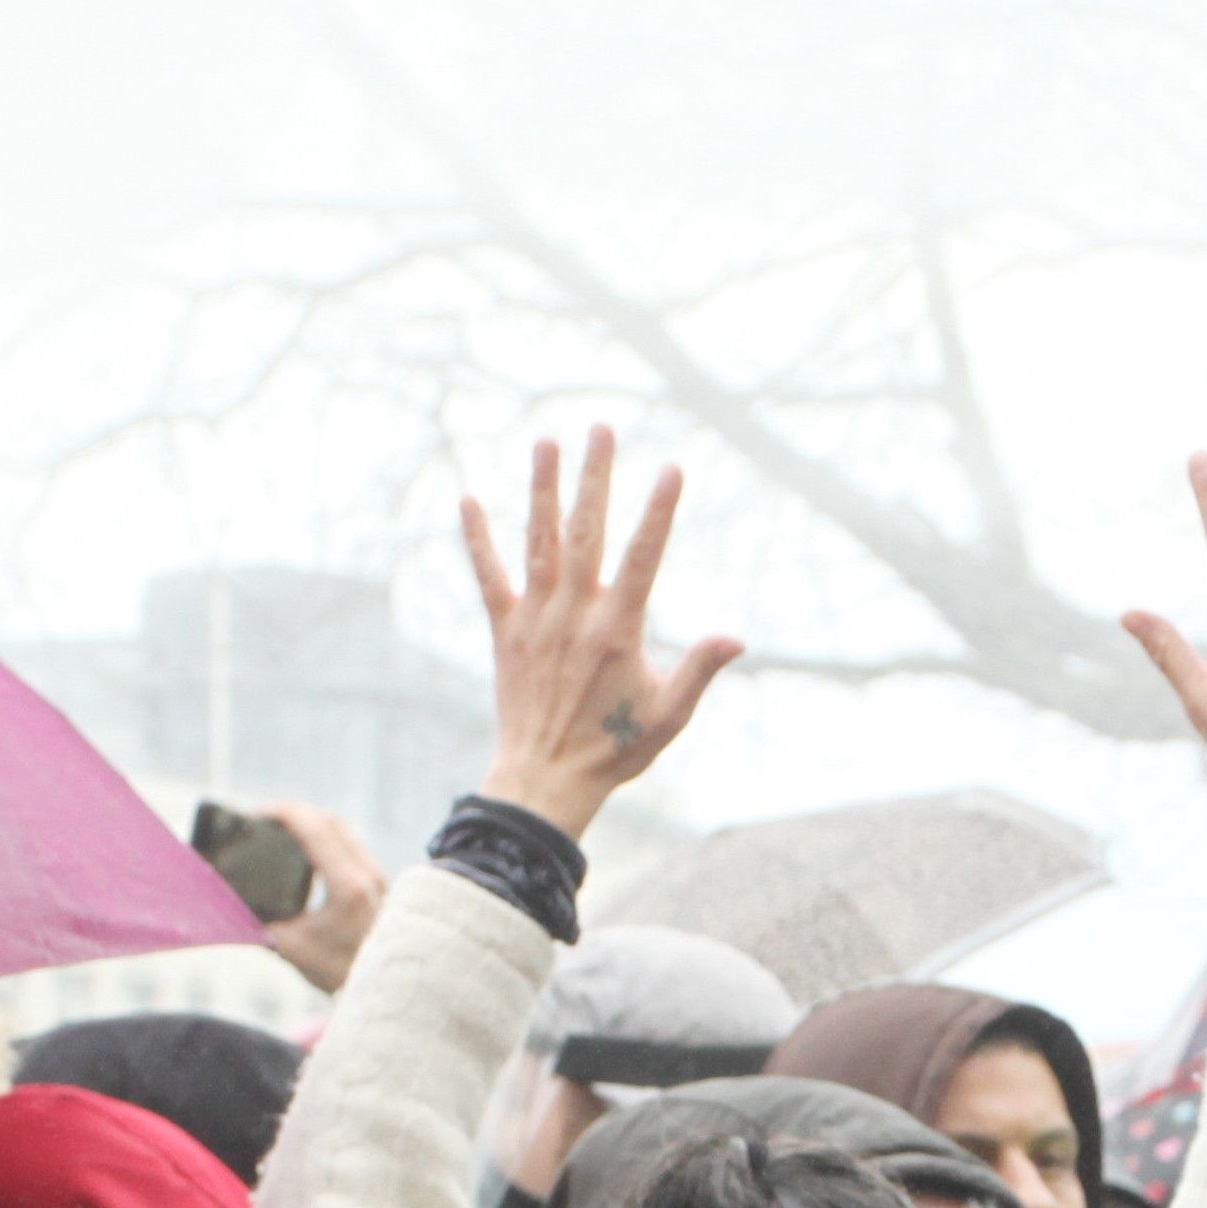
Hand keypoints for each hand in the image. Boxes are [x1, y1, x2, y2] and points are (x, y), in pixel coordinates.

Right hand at [254, 800, 388, 992]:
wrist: (385, 991)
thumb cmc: (340, 974)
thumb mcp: (291, 949)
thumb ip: (259, 923)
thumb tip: (229, 900)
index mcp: (348, 886)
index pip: (315, 828)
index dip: (283, 812)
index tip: (256, 812)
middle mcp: (368, 875)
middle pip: (330, 820)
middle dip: (295, 812)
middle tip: (264, 817)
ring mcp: (379, 877)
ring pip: (345, 830)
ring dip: (313, 820)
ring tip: (283, 826)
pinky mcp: (381, 883)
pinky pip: (353, 844)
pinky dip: (328, 835)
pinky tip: (309, 843)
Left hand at [467, 428, 743, 845]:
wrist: (545, 779)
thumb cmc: (614, 750)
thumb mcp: (669, 716)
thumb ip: (700, 671)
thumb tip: (737, 638)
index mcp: (617, 630)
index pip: (643, 556)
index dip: (658, 511)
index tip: (672, 468)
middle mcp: (574, 614)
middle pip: (587, 531)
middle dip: (596, 477)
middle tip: (602, 427)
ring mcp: (535, 619)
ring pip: (540, 541)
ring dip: (543, 489)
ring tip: (547, 441)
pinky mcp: (505, 631)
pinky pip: (489, 575)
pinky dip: (478, 538)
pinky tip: (469, 499)